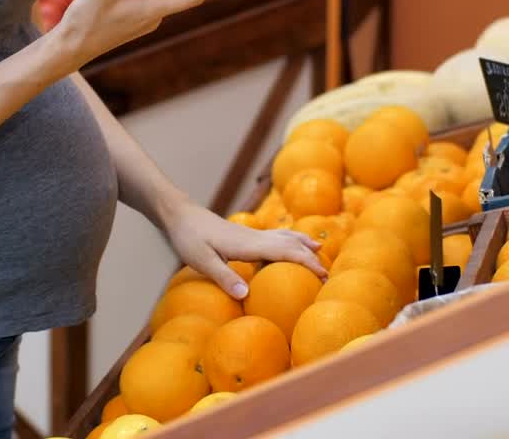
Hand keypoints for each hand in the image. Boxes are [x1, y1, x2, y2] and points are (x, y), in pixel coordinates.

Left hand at [165, 202, 326, 299]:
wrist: (180, 215)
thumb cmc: (188, 238)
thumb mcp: (201, 260)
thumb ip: (223, 276)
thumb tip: (245, 294)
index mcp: (248, 245)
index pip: (285, 252)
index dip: (306, 263)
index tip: (322, 275)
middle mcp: (254, 237)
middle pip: (290, 244)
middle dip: (311, 257)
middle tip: (328, 273)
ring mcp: (250, 235)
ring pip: (284, 236)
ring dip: (302, 243)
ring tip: (318, 250)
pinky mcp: (245, 235)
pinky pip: (274, 237)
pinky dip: (288, 240)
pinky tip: (287, 245)